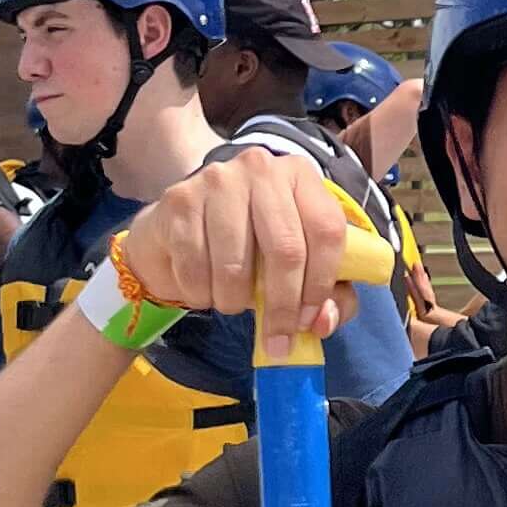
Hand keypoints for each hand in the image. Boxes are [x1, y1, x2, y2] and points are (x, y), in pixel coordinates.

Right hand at [124, 142, 354, 336]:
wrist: (178, 228)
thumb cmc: (248, 246)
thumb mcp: (298, 265)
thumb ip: (327, 295)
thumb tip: (323, 322)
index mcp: (301, 175)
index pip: (327, 230)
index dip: (322, 284)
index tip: (309, 320)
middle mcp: (261, 168)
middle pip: (286, 249)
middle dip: (283, 306)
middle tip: (278, 339)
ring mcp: (217, 180)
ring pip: (237, 265)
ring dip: (235, 302)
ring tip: (232, 303)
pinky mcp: (179, 200)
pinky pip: (195, 268)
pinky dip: (201, 295)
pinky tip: (203, 289)